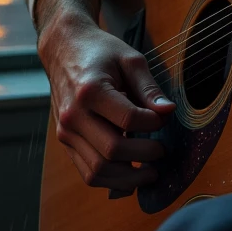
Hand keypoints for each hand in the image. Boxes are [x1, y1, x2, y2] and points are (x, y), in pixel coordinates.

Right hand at [35, 0, 174, 193]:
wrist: (63, 49)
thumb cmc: (99, 52)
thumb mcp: (130, 59)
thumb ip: (149, 87)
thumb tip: (168, 112)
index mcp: (90, 90)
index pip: (129, 119)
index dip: (153, 123)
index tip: (164, 118)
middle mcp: (73, 115)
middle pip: (113, 150)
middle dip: (144, 156)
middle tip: (162, 151)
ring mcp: (66, 131)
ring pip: (98, 170)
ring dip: (129, 178)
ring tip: (150, 172)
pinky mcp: (65, 141)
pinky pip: (87, 172)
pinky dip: (111, 180)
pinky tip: (130, 176)